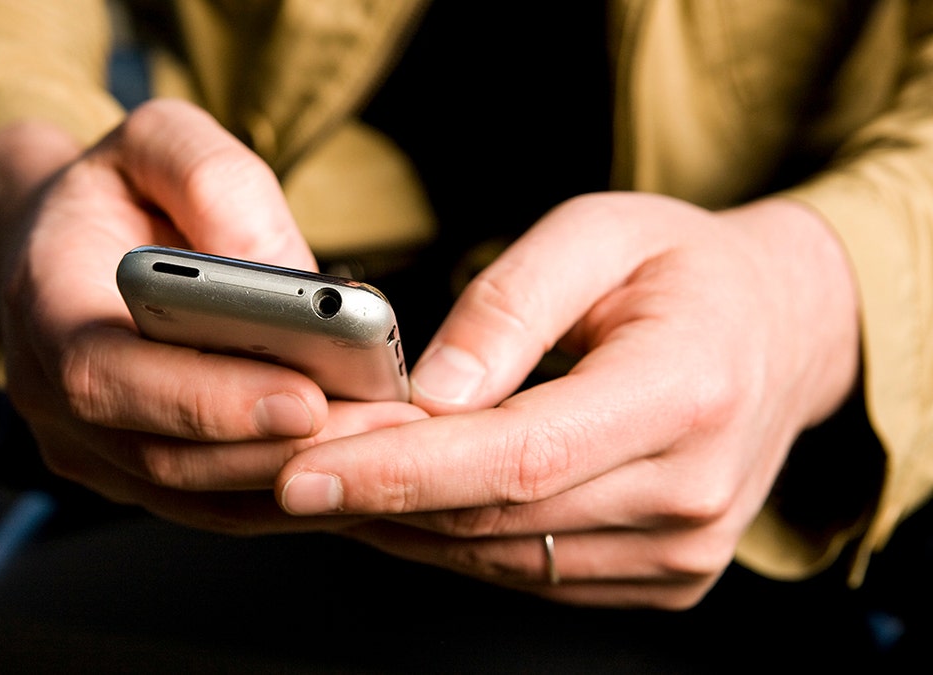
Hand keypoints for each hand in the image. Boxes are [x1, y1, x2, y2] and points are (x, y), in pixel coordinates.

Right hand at [0, 99, 424, 532]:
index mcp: (44, 307)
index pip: (106, 376)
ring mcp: (91, 450)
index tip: (305, 397)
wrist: (63, 245)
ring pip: (200, 496)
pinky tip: (360, 468)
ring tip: (392, 445)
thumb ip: (212, 180)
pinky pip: (217, 506)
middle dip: (282, 448)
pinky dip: (291, 495)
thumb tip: (281, 269)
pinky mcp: (134, 478)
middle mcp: (50, 398)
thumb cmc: (118, 191)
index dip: (205, 397)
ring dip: (300, 481)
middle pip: (167, 456)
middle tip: (386, 428)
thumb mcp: (157, 141)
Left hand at [275, 192, 859, 607]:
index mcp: (686, 393)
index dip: (402, 471)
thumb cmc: (689, 272)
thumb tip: (431, 386)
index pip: (519, 456)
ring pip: (500, 554)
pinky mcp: (661, 575)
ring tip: (332, 477)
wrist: (782, 331)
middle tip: (288, 464)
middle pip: (498, 515)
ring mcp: (681, 548)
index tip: (305, 472)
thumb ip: (512, 305)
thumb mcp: (599, 234)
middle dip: (376, 495)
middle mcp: (692, 491)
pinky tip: (404, 501)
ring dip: (403, 523)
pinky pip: (529, 570)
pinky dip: (453, 537)